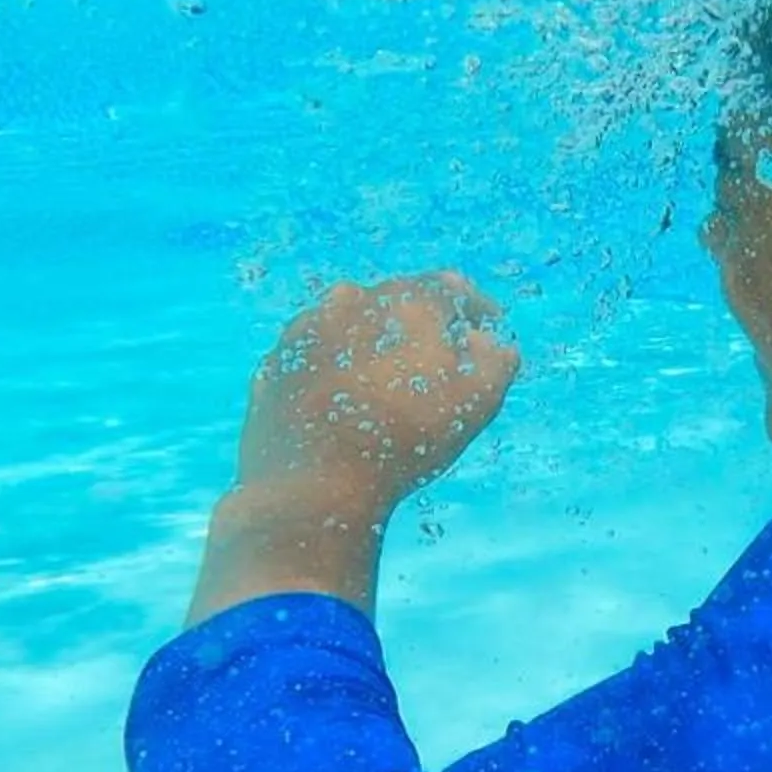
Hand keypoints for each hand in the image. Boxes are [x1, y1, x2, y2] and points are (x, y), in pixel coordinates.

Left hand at [232, 272, 522, 521]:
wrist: (315, 481)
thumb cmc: (407, 437)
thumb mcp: (478, 399)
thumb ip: (495, 356)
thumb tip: (485, 338)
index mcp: (409, 300)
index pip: (453, 290)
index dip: (476, 310)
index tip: (487, 329)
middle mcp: (353, 299)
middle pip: (398, 302)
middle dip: (421, 324)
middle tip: (437, 359)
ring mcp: (307, 329)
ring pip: (351, 324)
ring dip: (372, 342)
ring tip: (385, 382)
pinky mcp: (276, 363)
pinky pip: (317, 355)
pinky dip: (334, 367)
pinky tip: (344, 401)